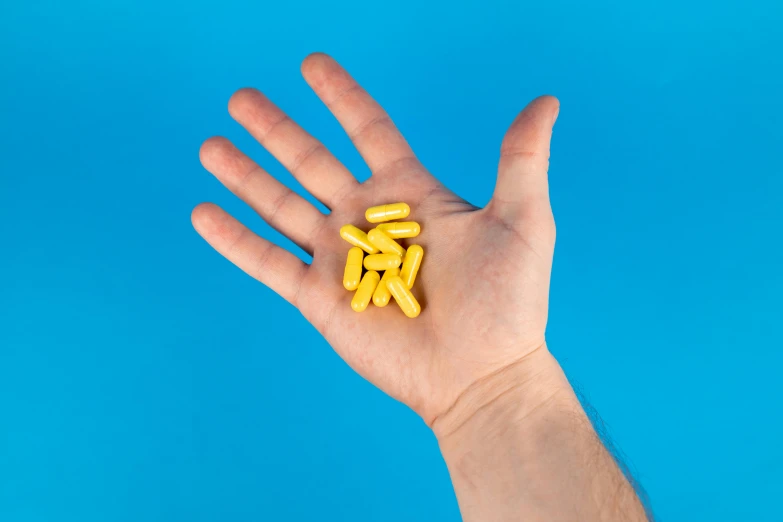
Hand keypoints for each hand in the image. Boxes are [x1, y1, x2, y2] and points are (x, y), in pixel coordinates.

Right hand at [192, 53, 560, 425]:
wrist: (482, 375)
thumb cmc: (508, 303)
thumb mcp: (522, 220)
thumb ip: (520, 159)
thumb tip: (545, 101)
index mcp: (410, 193)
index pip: (367, 129)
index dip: (340, 96)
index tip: (310, 64)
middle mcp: (368, 220)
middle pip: (310, 161)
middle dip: (274, 129)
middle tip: (239, 98)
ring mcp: (340, 258)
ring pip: (280, 205)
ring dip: (244, 176)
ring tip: (210, 145)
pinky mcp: (320, 298)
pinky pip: (268, 262)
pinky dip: (234, 239)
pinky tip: (202, 212)